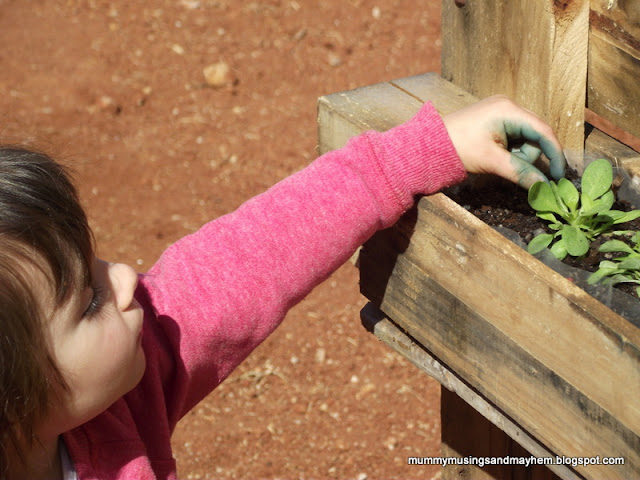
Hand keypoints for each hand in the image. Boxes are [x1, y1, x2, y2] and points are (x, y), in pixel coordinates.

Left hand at [442, 95, 565, 188]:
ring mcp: (501, 112)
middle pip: (536, 135)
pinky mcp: (494, 121)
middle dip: (528, 156)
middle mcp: (508, 106)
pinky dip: (510, 152)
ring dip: (517, 155)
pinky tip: (494, 157)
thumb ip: (519, 172)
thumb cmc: (457, 149)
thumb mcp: (490, 162)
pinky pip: (514, 138)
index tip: (560, 175)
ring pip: (525, 139)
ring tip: (494, 161)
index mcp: (508, 110)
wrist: (427, 145)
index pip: (543, 131)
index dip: (555, 154)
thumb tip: (544, 186)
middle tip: (507, 167)